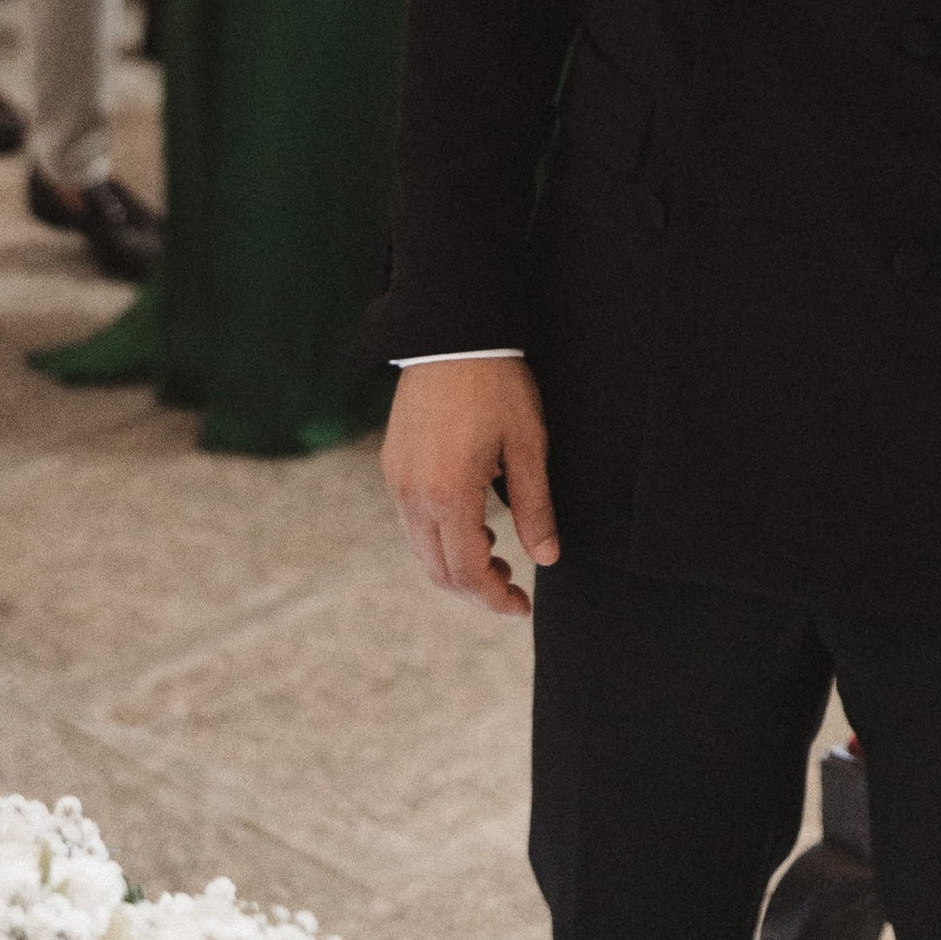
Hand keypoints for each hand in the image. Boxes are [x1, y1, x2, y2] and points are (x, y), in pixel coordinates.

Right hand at [382, 355, 558, 619]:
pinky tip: (472, 520)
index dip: (495, 597)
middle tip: (513, 586)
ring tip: (497, 550)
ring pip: (421, 549)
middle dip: (476, 588)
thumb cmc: (497, 385)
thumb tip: (547, 558)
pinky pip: (411, 520)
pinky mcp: (393, 465)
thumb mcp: (528, 445)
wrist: (452, 334)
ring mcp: (397, 480)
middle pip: (439, 570)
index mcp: (450, 494)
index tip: (522, 604)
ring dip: (457, 562)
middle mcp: (414, 495)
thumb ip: (536, 506)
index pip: (467, 571)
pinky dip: (440, 536)